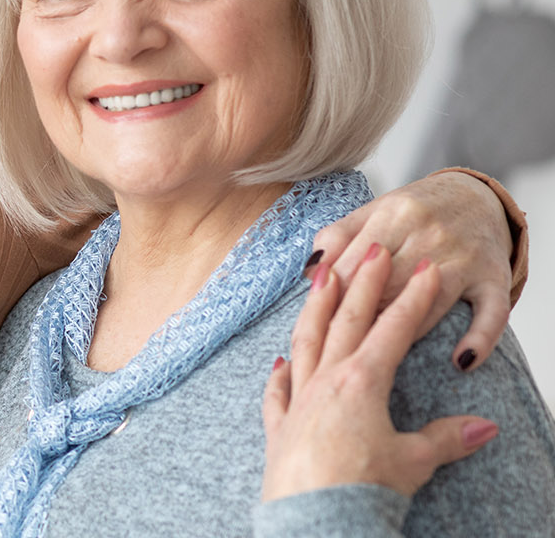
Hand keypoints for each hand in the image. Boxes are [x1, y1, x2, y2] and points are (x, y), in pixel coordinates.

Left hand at [261, 244, 497, 501]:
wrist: (314, 521)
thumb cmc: (361, 490)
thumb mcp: (413, 462)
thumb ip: (446, 439)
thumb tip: (483, 426)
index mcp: (360, 382)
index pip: (392, 329)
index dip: (412, 299)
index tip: (426, 270)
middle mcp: (324, 382)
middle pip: (345, 321)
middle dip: (362, 283)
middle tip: (374, 249)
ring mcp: (298, 402)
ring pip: (306, 342)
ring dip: (316, 309)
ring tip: (322, 278)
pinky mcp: (279, 429)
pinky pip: (277, 391)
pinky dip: (280, 373)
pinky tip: (280, 360)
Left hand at [309, 170, 512, 370]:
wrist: (478, 198)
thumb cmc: (415, 212)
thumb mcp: (375, 211)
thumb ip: (339, 236)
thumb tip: (310, 270)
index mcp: (394, 214)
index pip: (354, 264)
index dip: (332, 296)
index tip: (317, 324)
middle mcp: (430, 233)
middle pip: (387, 286)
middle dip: (363, 318)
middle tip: (341, 350)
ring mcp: (465, 258)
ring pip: (430, 302)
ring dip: (406, 332)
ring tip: (380, 359)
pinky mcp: (496, 280)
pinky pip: (492, 314)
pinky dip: (479, 338)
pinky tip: (461, 361)